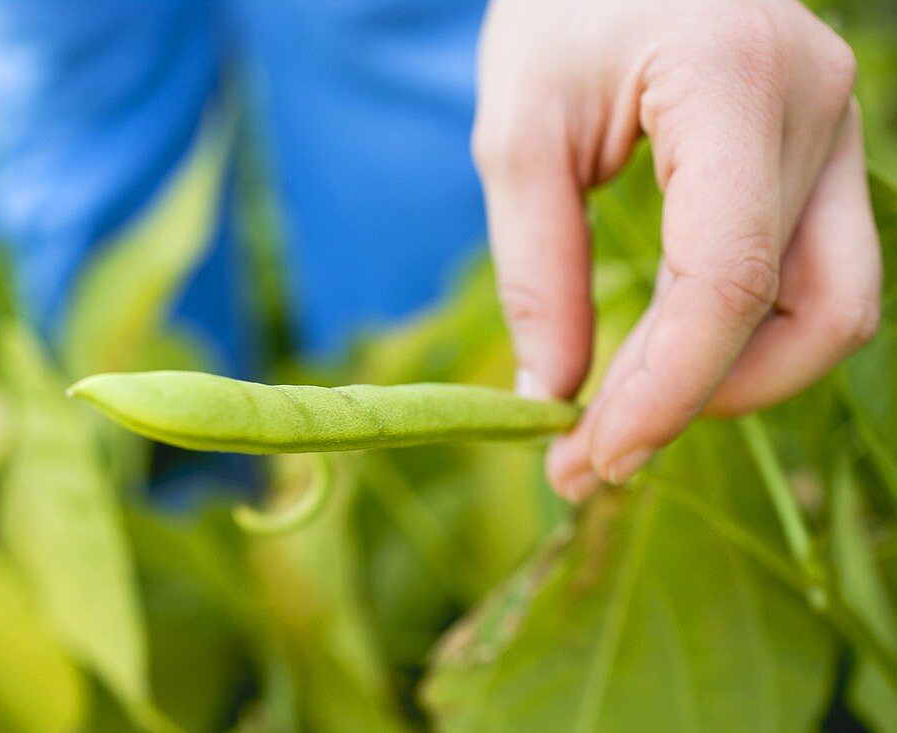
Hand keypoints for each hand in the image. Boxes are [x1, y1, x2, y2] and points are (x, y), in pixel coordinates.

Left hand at [474, 0, 880, 499]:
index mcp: (735, 80)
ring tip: (617, 419)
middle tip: (582, 462)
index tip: (592, 458)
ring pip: (826, 309)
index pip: (727, 275)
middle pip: (794, 311)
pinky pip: (807, 277)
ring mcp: (836, 131)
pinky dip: (736, 336)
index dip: (667, 389)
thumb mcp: (517, 130)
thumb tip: (555, 393)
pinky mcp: (821, 156)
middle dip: (691, 403)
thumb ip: (537, 266)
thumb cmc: (558, 6)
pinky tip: (658, 361)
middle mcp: (817, 106)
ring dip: (727, 382)